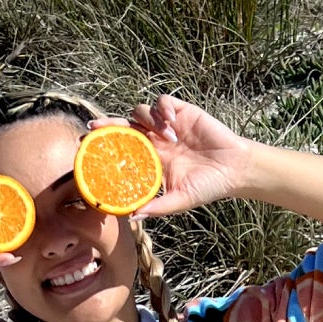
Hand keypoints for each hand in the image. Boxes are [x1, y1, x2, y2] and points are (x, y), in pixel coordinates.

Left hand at [94, 95, 252, 217]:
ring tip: (165, 135)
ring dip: (147, 121)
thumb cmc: (208, 187)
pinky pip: (163, 102)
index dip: (107, 147)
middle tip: (94, 128)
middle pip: (125, 127)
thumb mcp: (179, 201)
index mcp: (152, 160)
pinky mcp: (182, 111)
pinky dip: (161, 108)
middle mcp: (155, 141)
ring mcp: (167, 125)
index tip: (88, 149)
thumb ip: (157, 208)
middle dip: (108, 125)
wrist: (234, 169)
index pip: (123, 150)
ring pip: (142, 112)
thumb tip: (132, 217)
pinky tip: (170, 122)